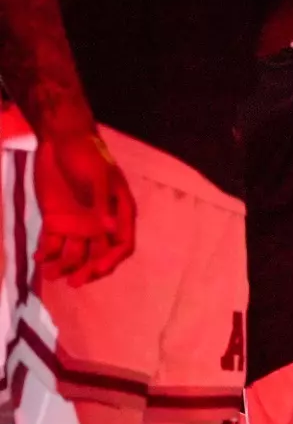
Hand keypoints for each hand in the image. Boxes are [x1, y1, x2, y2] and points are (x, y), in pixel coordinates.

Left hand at [32, 127, 135, 284]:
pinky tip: (39, 258)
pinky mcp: (57, 221)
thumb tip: (110, 229)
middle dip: (87, 271)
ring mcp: (78, 224)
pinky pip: (53, 243)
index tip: (97, 269)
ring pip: (75, 253)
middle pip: (99, 255)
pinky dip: (47, 253)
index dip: (111, 260)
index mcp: (119, 213)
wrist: (60, 141)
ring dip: (64, 266)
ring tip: (49, 273)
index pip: (122, 244)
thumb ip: (102, 204)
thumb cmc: (86, 155)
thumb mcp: (97, 177)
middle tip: (73, 283)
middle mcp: (100, 224)